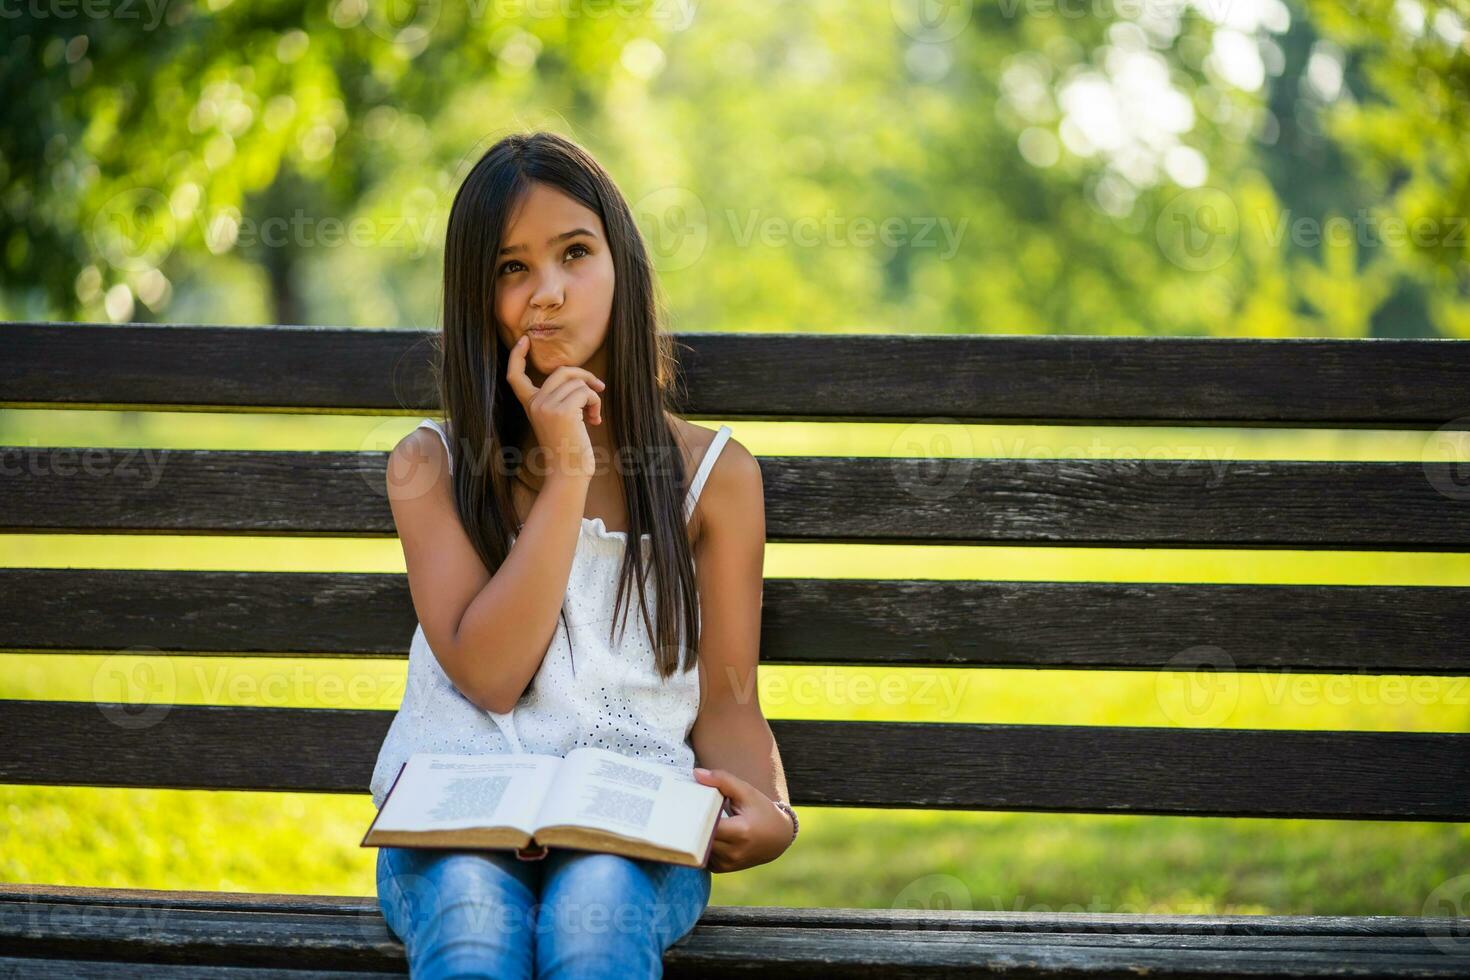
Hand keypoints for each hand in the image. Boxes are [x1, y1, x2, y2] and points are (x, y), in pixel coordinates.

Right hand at [504, 333, 605, 480]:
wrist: (568, 475)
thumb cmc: (569, 451)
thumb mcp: (559, 421)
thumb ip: (560, 400)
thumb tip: (582, 379)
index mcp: (530, 406)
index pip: (515, 376)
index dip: (517, 356)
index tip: (525, 340)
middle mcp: (535, 403)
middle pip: (561, 371)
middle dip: (584, 376)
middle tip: (599, 389)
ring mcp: (547, 406)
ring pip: (577, 382)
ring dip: (593, 396)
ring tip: (594, 416)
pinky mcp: (562, 411)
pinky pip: (586, 392)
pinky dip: (595, 403)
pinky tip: (595, 420)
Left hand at [693, 766, 794, 872]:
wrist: (778, 837)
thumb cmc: (762, 811)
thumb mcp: (746, 792)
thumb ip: (722, 780)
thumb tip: (696, 774)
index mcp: (740, 832)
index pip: (707, 826)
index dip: (694, 815)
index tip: (685, 804)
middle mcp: (734, 852)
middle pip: (699, 839)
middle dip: (690, 826)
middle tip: (681, 811)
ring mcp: (728, 863)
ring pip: (699, 849)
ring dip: (694, 836)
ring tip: (690, 820)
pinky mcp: (723, 868)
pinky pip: (703, 857)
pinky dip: (700, 845)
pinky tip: (700, 832)